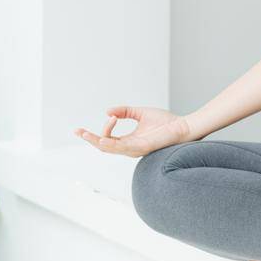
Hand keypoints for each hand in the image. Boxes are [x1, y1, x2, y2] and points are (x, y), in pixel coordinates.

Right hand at [72, 105, 192, 156]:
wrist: (183, 126)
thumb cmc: (165, 122)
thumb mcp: (140, 113)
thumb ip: (125, 111)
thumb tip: (107, 112)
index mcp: (129, 140)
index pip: (109, 139)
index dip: (105, 128)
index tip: (111, 115)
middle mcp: (130, 147)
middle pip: (105, 146)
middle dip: (90, 139)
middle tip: (78, 131)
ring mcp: (135, 149)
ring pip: (110, 149)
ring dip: (97, 141)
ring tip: (85, 134)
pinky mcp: (142, 147)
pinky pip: (123, 148)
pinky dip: (112, 143)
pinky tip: (104, 139)